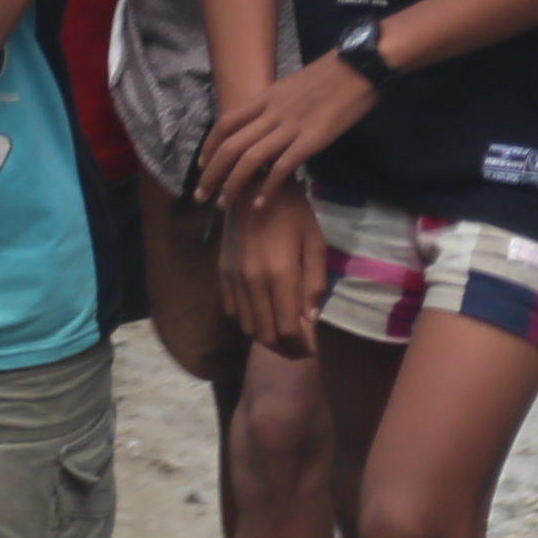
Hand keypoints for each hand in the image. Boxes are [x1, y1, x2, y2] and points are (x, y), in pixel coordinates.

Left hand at [194, 48, 376, 213]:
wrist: (357, 67)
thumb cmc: (329, 76)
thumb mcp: (292, 87)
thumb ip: (275, 106)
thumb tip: (263, 126)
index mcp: (265, 97)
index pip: (225, 123)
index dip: (209, 146)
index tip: (203, 166)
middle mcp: (271, 113)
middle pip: (230, 145)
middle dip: (212, 173)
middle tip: (201, 195)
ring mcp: (290, 127)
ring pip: (249, 159)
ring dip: (232, 184)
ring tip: (224, 203)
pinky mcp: (310, 141)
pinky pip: (281, 167)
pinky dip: (267, 188)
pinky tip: (259, 203)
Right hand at [225, 182, 331, 353]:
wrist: (254, 186)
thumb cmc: (293, 213)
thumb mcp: (314, 244)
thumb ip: (314, 284)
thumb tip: (310, 319)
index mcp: (280, 275)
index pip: (288, 329)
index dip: (301, 347)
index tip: (312, 350)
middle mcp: (253, 283)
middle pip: (266, 335)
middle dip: (285, 350)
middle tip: (300, 351)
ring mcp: (235, 280)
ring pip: (248, 327)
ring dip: (266, 340)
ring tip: (283, 339)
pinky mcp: (223, 274)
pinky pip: (233, 311)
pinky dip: (248, 323)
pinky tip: (263, 318)